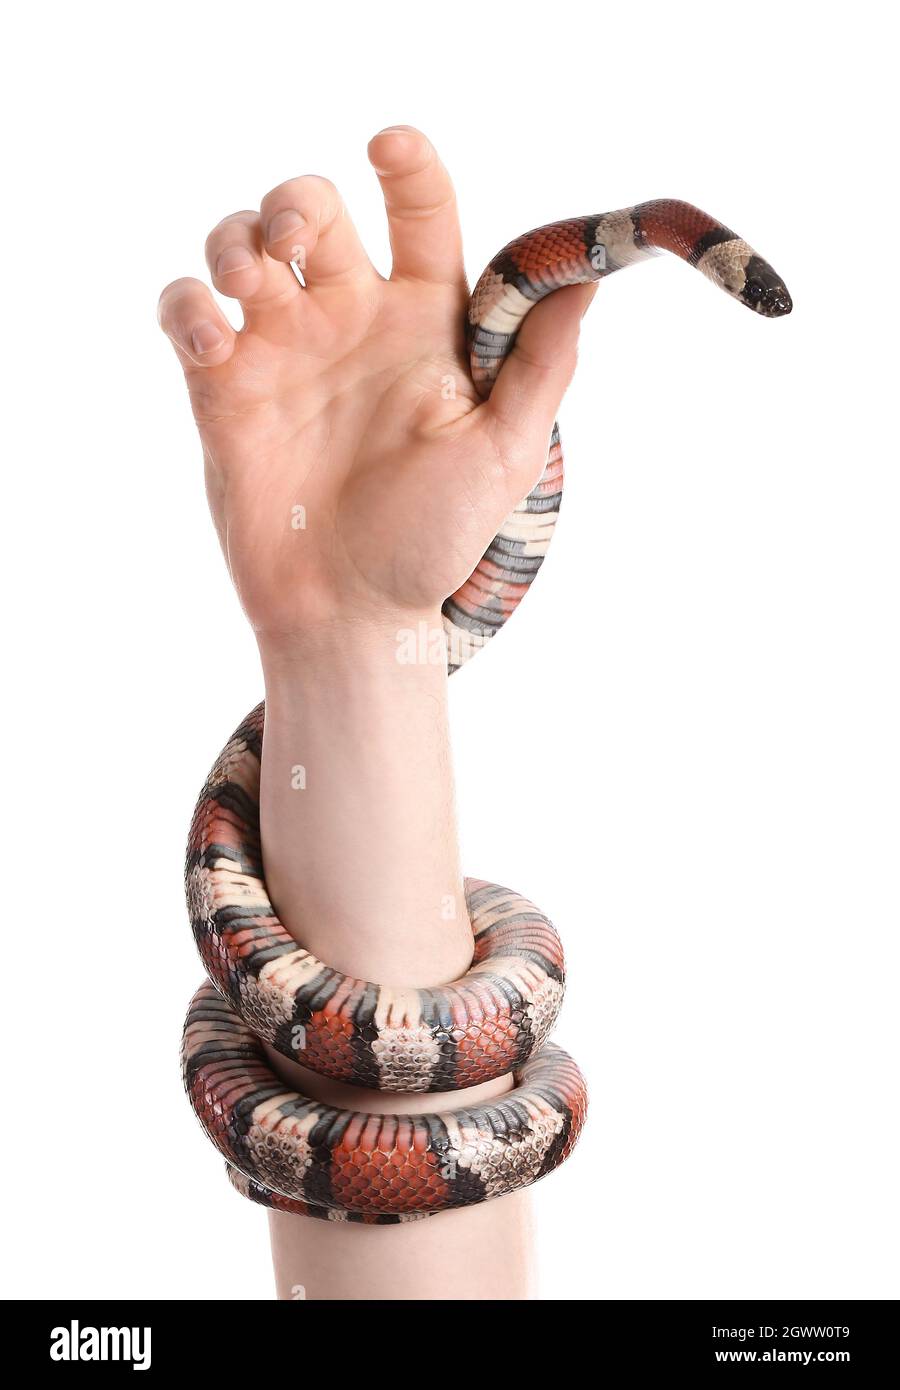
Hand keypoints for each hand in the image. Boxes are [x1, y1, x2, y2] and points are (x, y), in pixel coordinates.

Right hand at [158, 125, 591, 648]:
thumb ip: (540, 366)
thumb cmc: (433, 541)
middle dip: (294, 201)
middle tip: (292, 243)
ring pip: (239, 244)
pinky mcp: (223, 387)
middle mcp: (350, 322)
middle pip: (311, 209)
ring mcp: (282, 350)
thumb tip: (591, 278)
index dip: (407, 166)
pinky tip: (211, 342)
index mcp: (423, 323)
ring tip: (247, 284)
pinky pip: (186, 311)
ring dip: (233, 238)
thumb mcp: (503, 454)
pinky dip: (186, 307)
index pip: (419, 214)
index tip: (389, 146)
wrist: (351, 614)